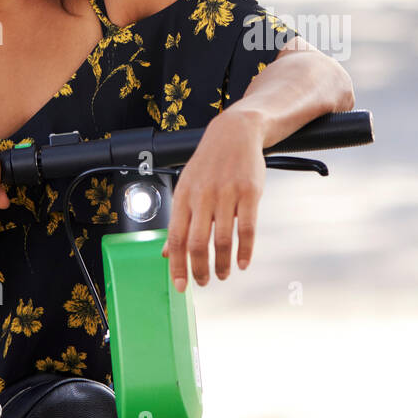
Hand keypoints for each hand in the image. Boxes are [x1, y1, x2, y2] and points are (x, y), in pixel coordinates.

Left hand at [163, 110, 265, 291]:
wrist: (235, 132)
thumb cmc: (210, 163)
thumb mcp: (187, 187)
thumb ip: (179, 221)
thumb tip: (167, 253)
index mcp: (184, 196)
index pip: (176, 238)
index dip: (178, 265)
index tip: (180, 285)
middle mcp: (203, 196)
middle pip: (198, 243)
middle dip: (200, 269)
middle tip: (204, 282)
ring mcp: (227, 194)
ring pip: (223, 239)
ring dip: (223, 263)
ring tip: (224, 274)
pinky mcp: (249, 192)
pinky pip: (247, 228)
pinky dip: (245, 250)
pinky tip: (243, 262)